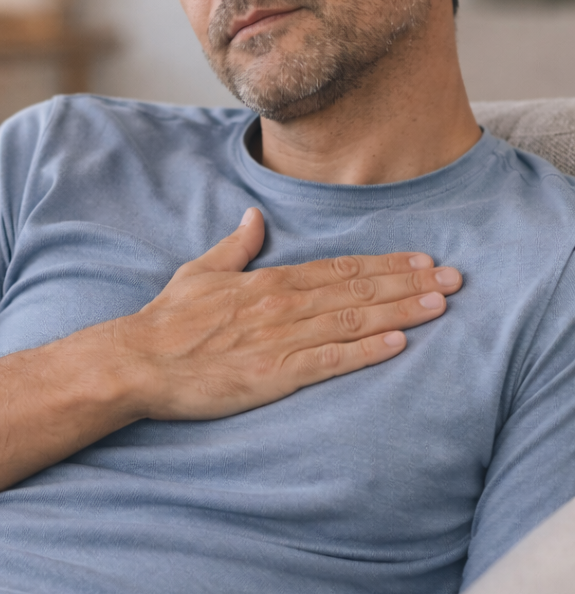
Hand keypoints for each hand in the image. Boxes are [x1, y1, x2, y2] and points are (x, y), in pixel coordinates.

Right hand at [113, 207, 461, 420]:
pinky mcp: (274, 375)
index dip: (383, 264)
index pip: (337, 268)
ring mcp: (280, 340)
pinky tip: (397, 344)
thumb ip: (235, 246)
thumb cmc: (168, 320)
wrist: (140, 361)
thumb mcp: (200, 271)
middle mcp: (282, 305)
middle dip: (408, 283)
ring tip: (440, 305)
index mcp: (267, 281)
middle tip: (453, 279)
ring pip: (351, 320)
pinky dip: (365, 351)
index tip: (420, 259)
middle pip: (356, 290)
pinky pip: (329, 361)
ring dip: (400, 311)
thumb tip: (256, 218)